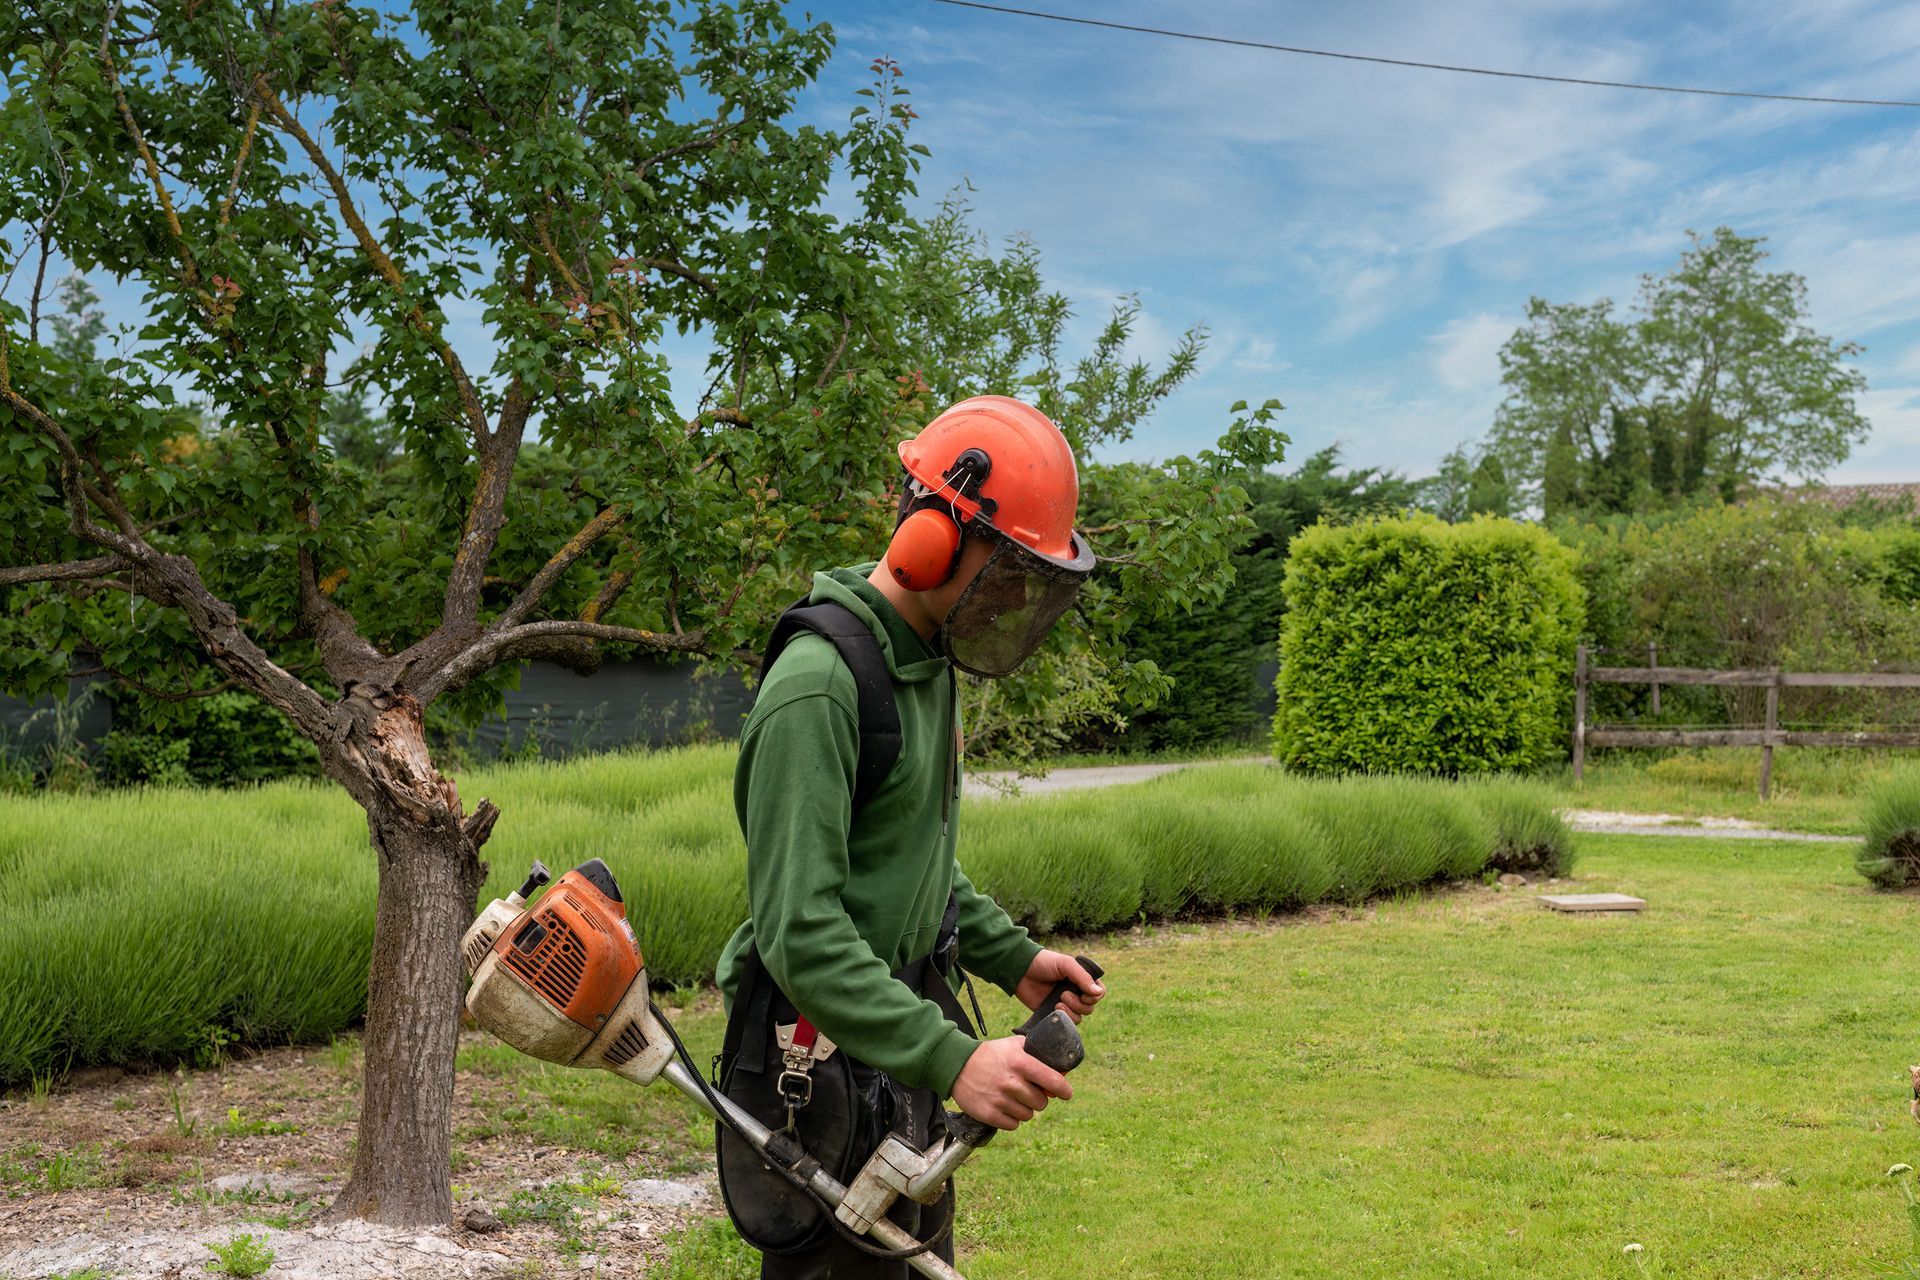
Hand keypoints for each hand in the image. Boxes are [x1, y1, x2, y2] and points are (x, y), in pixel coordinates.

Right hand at [951, 1035, 1072, 1130]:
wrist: (956, 1065)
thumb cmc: (990, 1054)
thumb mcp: (1013, 1045)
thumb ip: (1036, 1052)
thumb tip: (1059, 1069)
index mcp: (1020, 1063)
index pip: (1052, 1081)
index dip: (1063, 1089)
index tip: (1066, 1093)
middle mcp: (1011, 1082)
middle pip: (1041, 1102)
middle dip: (1038, 1098)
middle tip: (1028, 1091)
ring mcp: (1000, 1100)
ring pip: (1028, 1115)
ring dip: (1024, 1109)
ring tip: (1013, 1098)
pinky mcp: (989, 1114)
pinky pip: (1014, 1125)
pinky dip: (1012, 1119)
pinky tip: (1004, 1106)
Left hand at [1013, 950, 1104, 1023]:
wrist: (1020, 971)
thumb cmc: (1043, 963)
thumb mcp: (1065, 964)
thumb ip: (1083, 977)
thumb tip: (1098, 993)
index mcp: (1080, 979)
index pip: (1099, 992)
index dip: (1094, 996)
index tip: (1083, 994)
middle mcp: (1075, 992)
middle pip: (1090, 1007)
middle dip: (1079, 1004)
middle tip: (1064, 994)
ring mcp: (1064, 1003)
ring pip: (1080, 1016)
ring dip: (1071, 1011)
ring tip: (1058, 1002)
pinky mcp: (1053, 1012)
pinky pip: (1066, 1022)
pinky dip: (1064, 1018)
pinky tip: (1054, 1009)